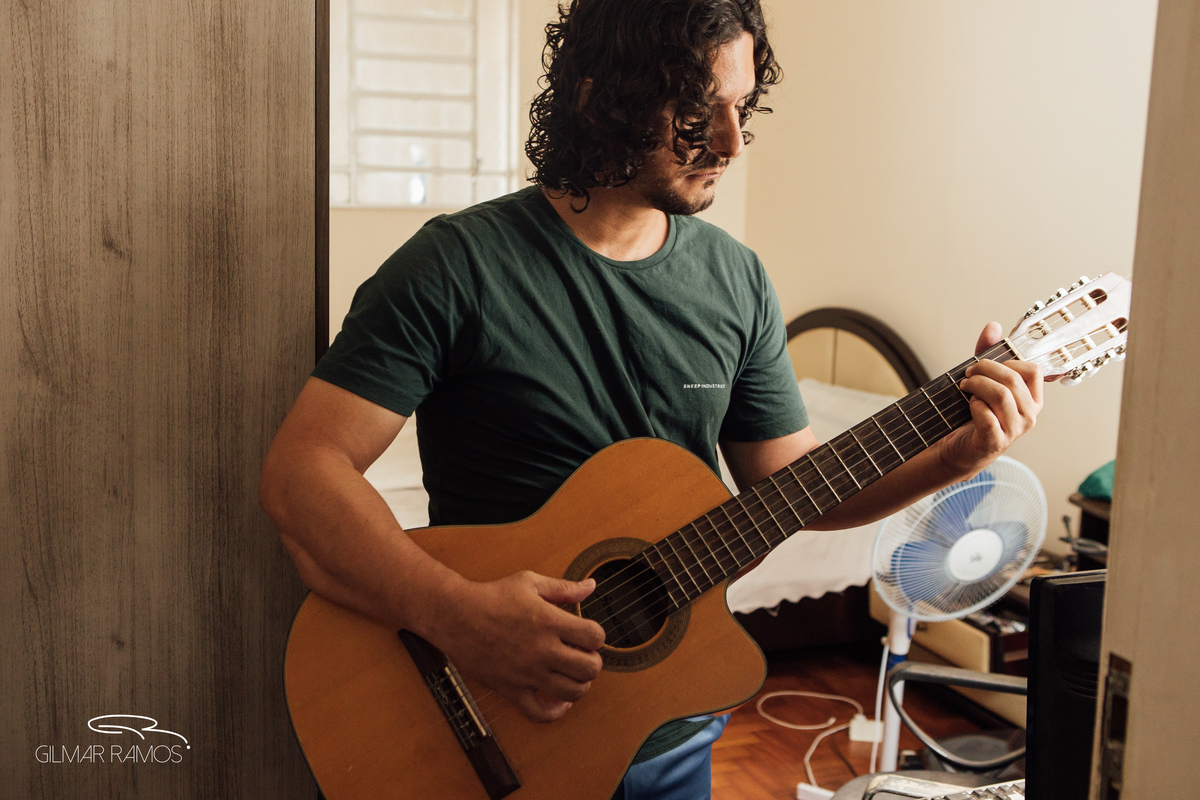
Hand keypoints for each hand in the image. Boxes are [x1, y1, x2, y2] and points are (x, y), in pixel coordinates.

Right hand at [433, 571, 605, 722]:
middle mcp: (543, 651)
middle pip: (590, 668)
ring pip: (572, 692)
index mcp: (550, 622)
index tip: (586, 634)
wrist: (456, 615)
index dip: (596, 635)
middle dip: (593, 661)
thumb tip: (591, 587)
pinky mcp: (512, 689)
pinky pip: (540, 713)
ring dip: (580, 684)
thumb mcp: (530, 583)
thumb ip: (564, 588)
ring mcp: (528, 673)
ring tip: (572, 673)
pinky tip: (560, 701)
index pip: (595, 636)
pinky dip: (556, 712)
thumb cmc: (492, 596)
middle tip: (582, 654)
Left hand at [937, 322, 1043, 478]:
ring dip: (977, 385)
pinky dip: (974, 405)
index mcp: (1032, 399)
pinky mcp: (996, 441)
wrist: (962, 448)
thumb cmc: (976, 413)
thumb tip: (993, 326)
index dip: (1008, 361)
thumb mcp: (984, 380)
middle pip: (1013, 380)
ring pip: (1001, 395)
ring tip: (965, 386)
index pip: (1033, 370)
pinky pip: (987, 416)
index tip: (988, 364)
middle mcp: (1029, 415)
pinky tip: (968, 404)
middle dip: (985, 370)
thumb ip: (988, 353)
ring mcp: (1015, 430)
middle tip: (969, 373)